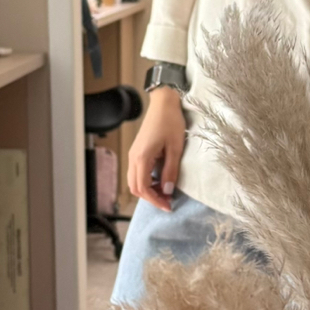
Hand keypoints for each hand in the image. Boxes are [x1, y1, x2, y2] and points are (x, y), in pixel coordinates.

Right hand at [127, 87, 185, 212]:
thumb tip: (168, 191)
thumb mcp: (175, 148)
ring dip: (148, 190)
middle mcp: (134, 157)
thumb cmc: (171, 122)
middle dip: (151, 198)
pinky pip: (137, 172)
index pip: (143, 188)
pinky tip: (160, 179)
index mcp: (142, 157)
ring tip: (165, 191)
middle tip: (168, 201)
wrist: (163, 102)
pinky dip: (146, 180)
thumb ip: (170, 171)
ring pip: (134, 180)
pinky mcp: (137, 150)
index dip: (155, 200)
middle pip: (135, 187)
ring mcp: (134, 153)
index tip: (169, 206)